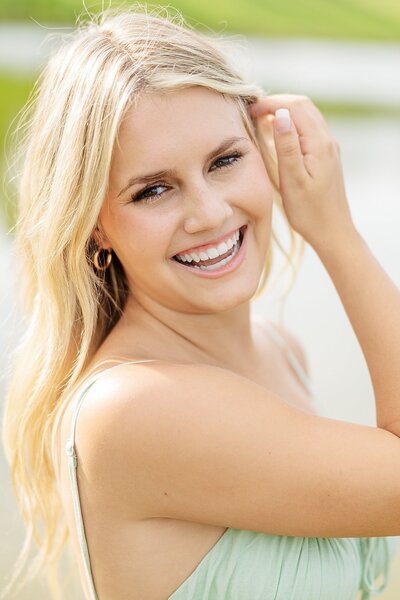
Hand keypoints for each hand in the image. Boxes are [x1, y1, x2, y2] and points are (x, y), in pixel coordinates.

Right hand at [248, 94, 354, 247]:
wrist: (332, 231)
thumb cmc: (309, 212)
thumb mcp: (293, 180)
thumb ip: (286, 146)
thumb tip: (280, 115)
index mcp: (319, 144)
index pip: (295, 107)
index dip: (271, 103)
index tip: (249, 110)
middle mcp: (327, 140)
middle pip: (303, 105)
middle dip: (277, 102)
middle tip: (252, 111)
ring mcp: (329, 147)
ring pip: (307, 114)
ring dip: (285, 111)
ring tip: (261, 119)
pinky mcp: (326, 155)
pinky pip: (309, 128)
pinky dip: (292, 122)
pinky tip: (278, 133)